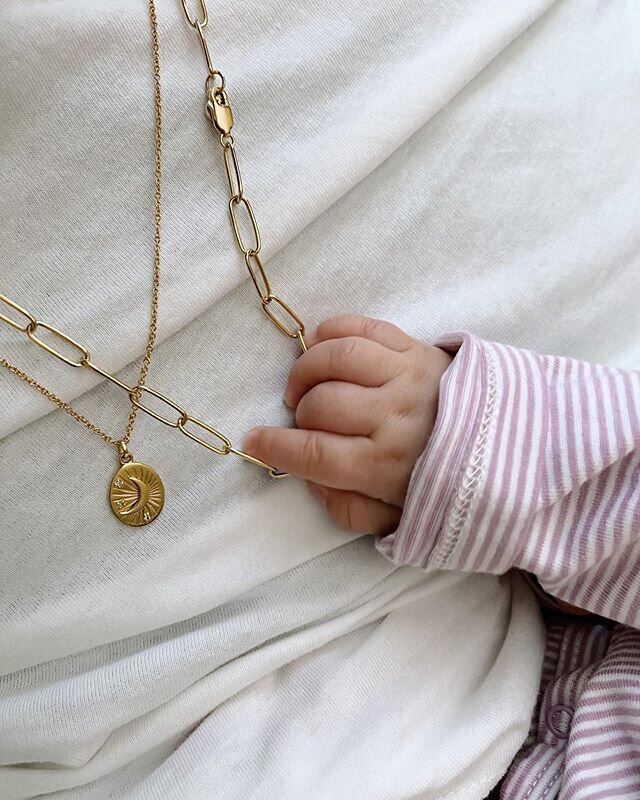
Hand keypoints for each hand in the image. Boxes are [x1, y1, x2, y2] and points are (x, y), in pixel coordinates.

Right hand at [243, 314, 452, 534]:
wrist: (507, 449)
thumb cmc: (444, 487)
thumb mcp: (393, 520)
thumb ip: (346, 508)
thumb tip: (309, 478)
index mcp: (385, 464)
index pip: (314, 452)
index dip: (275, 447)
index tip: (255, 442)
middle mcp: (394, 415)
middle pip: (321, 403)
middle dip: (300, 414)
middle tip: (305, 421)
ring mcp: (406, 375)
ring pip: (337, 356)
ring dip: (308, 368)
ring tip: (306, 383)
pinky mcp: (417, 347)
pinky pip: (364, 326)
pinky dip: (333, 330)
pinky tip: (320, 344)